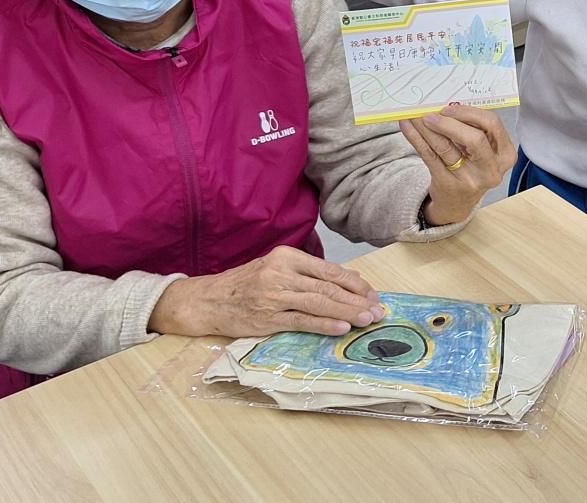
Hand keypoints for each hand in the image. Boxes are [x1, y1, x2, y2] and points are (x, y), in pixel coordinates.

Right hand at [148, 245, 383, 338]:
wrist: (208, 299)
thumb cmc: (247, 284)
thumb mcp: (277, 269)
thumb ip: (310, 275)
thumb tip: (349, 280)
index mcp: (287, 257)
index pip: (329, 270)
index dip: (355, 283)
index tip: (373, 294)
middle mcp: (281, 273)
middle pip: (327, 287)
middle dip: (357, 300)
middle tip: (378, 310)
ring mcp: (274, 296)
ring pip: (318, 303)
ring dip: (347, 312)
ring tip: (367, 319)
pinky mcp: (267, 318)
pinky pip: (301, 321)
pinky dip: (324, 324)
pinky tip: (341, 328)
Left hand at [399, 104, 516, 225]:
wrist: (458, 203)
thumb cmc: (473, 168)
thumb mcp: (484, 152)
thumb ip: (475, 130)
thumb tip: (448, 105)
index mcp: (505, 155)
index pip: (493, 125)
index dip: (471, 114)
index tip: (450, 108)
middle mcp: (491, 169)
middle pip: (475, 139)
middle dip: (450, 122)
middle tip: (432, 114)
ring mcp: (470, 179)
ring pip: (446, 146)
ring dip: (427, 127)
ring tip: (415, 115)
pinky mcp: (447, 184)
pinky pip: (429, 156)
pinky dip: (416, 138)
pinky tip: (407, 126)